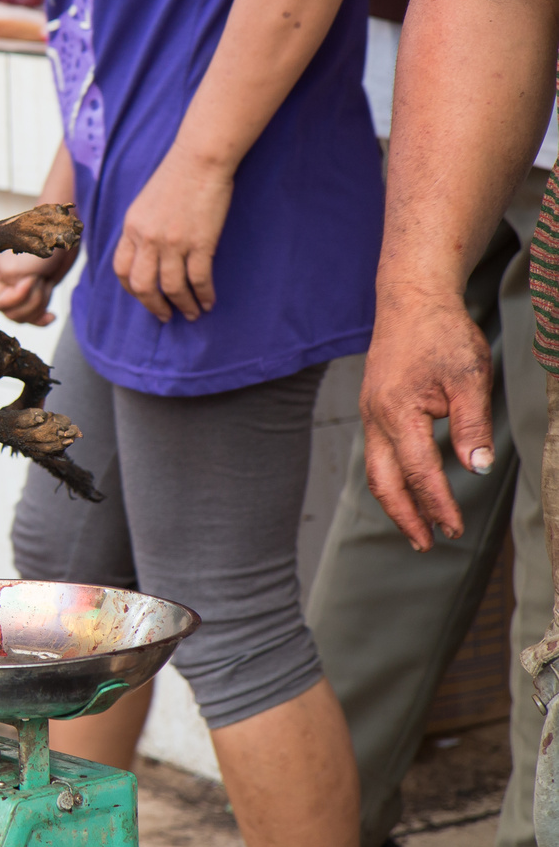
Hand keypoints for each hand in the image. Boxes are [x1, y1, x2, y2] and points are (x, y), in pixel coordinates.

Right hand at [0, 248, 75, 325]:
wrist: (63, 233)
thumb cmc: (40, 243)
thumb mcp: (17, 269)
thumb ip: (11, 295)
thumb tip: (18, 312)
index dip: (18, 297)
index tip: (32, 279)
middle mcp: (0, 283)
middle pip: (11, 312)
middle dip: (32, 300)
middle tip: (41, 280)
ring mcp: (17, 289)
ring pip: (24, 316)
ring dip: (41, 303)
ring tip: (46, 282)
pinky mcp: (34, 293)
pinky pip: (33, 317)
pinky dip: (42, 318)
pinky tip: (51, 316)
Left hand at [112, 147, 234, 321]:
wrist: (200, 158)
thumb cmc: (176, 177)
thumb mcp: (144, 204)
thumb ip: (141, 229)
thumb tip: (145, 254)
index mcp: (131, 228)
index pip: (121, 269)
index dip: (131, 289)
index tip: (143, 298)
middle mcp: (147, 239)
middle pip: (142, 286)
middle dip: (153, 306)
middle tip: (165, 315)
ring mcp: (173, 242)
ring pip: (172, 288)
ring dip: (183, 306)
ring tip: (192, 313)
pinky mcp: (200, 243)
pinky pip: (199, 279)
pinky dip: (203, 295)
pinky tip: (208, 301)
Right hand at [359, 282, 494, 549]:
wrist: (410, 300)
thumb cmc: (442, 335)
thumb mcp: (469, 377)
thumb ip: (471, 426)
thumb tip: (476, 469)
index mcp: (398, 413)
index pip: (420, 472)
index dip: (438, 504)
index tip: (455, 529)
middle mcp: (375, 418)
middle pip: (383, 482)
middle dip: (404, 517)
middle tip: (425, 545)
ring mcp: (370, 414)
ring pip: (376, 470)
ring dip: (396, 501)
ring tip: (417, 526)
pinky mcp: (374, 408)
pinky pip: (377, 454)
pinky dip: (392, 478)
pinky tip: (409, 486)